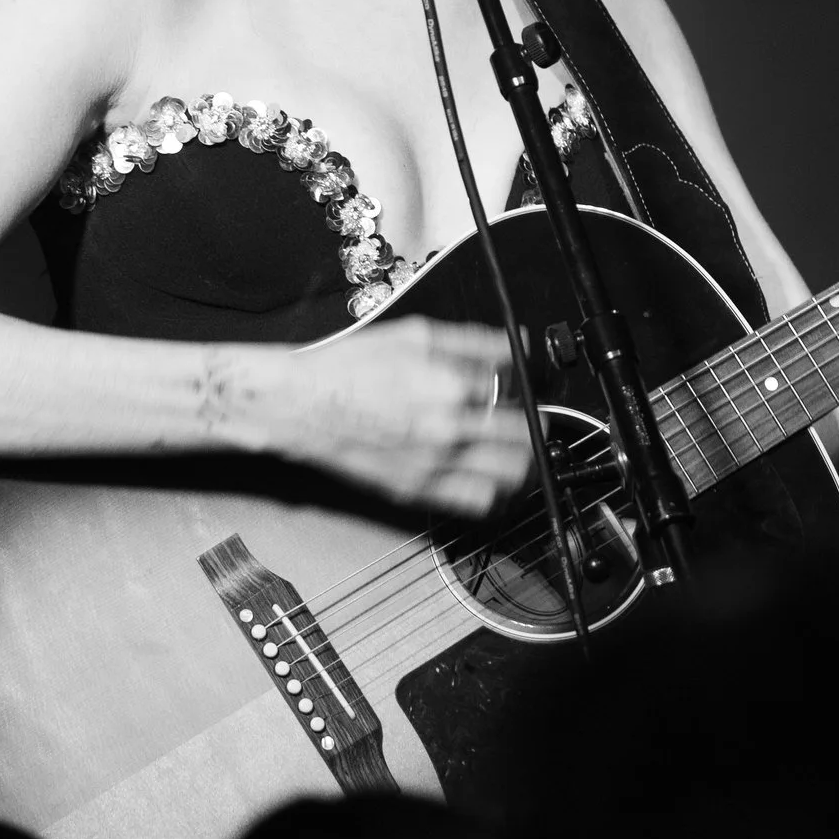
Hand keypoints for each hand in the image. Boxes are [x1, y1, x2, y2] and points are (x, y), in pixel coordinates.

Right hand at [258, 316, 525, 516]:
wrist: (302, 405)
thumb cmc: (350, 366)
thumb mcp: (415, 334)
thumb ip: (472, 340)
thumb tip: (514, 343)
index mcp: (451, 385)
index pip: (519, 390)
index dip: (530, 385)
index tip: (529, 383)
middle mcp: (449, 430)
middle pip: (525, 437)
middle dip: (536, 424)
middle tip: (531, 416)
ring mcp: (435, 466)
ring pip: (511, 477)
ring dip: (524, 462)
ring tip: (517, 449)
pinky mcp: (418, 491)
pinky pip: (478, 504)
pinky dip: (496, 492)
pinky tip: (492, 476)